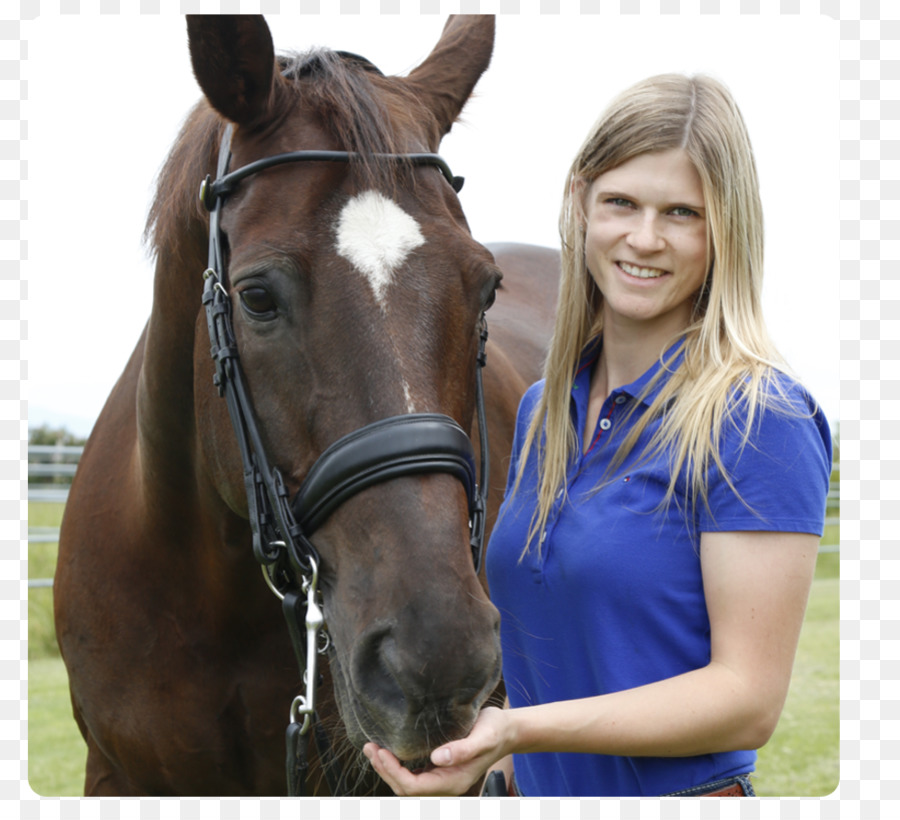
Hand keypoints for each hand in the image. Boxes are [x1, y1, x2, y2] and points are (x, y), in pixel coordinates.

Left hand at [363, 706, 509, 795]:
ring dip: (387, 768)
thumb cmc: (495, 731)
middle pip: (406, 789)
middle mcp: (445, 784)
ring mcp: (441, 778)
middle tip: (369, 748)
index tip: (382, 752)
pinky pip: (413, 774)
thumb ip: (463, 749)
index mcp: (453, 782)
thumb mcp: (483, 737)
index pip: (415, 787)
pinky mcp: (439, 768)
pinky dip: (397, 764)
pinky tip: (389, 749)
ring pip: (407, 783)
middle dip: (385, 770)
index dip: (394, 773)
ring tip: (372, 748)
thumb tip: (437, 758)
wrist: (506, 730)